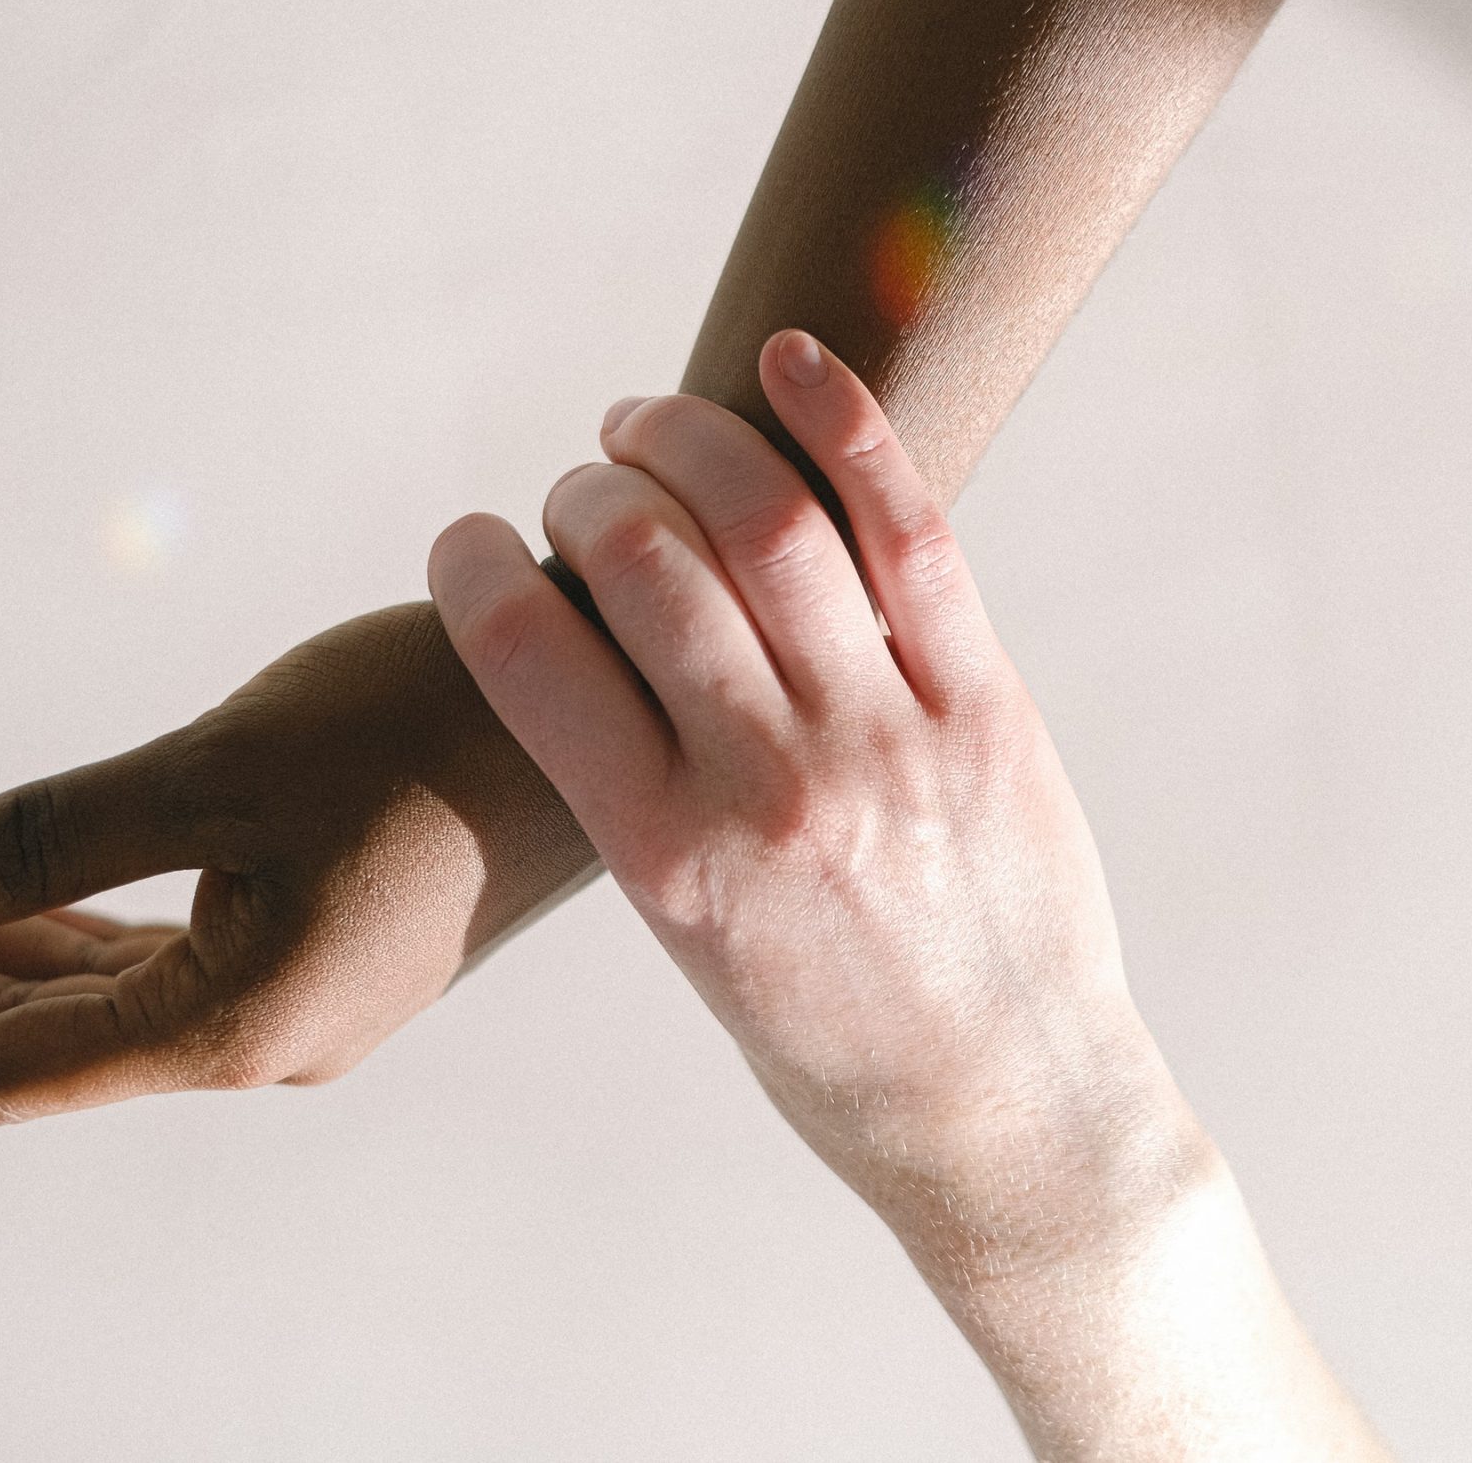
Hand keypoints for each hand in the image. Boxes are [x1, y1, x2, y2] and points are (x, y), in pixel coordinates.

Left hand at [0, 604, 593, 1123]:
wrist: (618, 688)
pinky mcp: (332, 942)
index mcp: (248, 1024)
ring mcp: (309, 996)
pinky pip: (163, 965)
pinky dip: (63, 940)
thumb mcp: (220, 767)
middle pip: (36, 1042)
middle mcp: (274, 1038)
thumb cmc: (432, 717)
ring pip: (97, 1001)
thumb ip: (45, 838)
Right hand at [430, 335, 1376, 1456]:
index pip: (530, 658)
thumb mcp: (690, 942)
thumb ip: (643, 794)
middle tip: (587, 489)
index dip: (476, 566)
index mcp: (667, 864)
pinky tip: (789, 363)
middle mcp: (772, 790)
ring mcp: (890, 739)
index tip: (466, 541)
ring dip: (687, 439)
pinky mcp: (986, 705)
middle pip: (646, 562)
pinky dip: (845, 426)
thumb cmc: (826, 1037)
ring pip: (769, 523)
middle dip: (590, 493)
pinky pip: (912, 532)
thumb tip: (591, 635)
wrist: (1004, 1108)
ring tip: (650, 428)